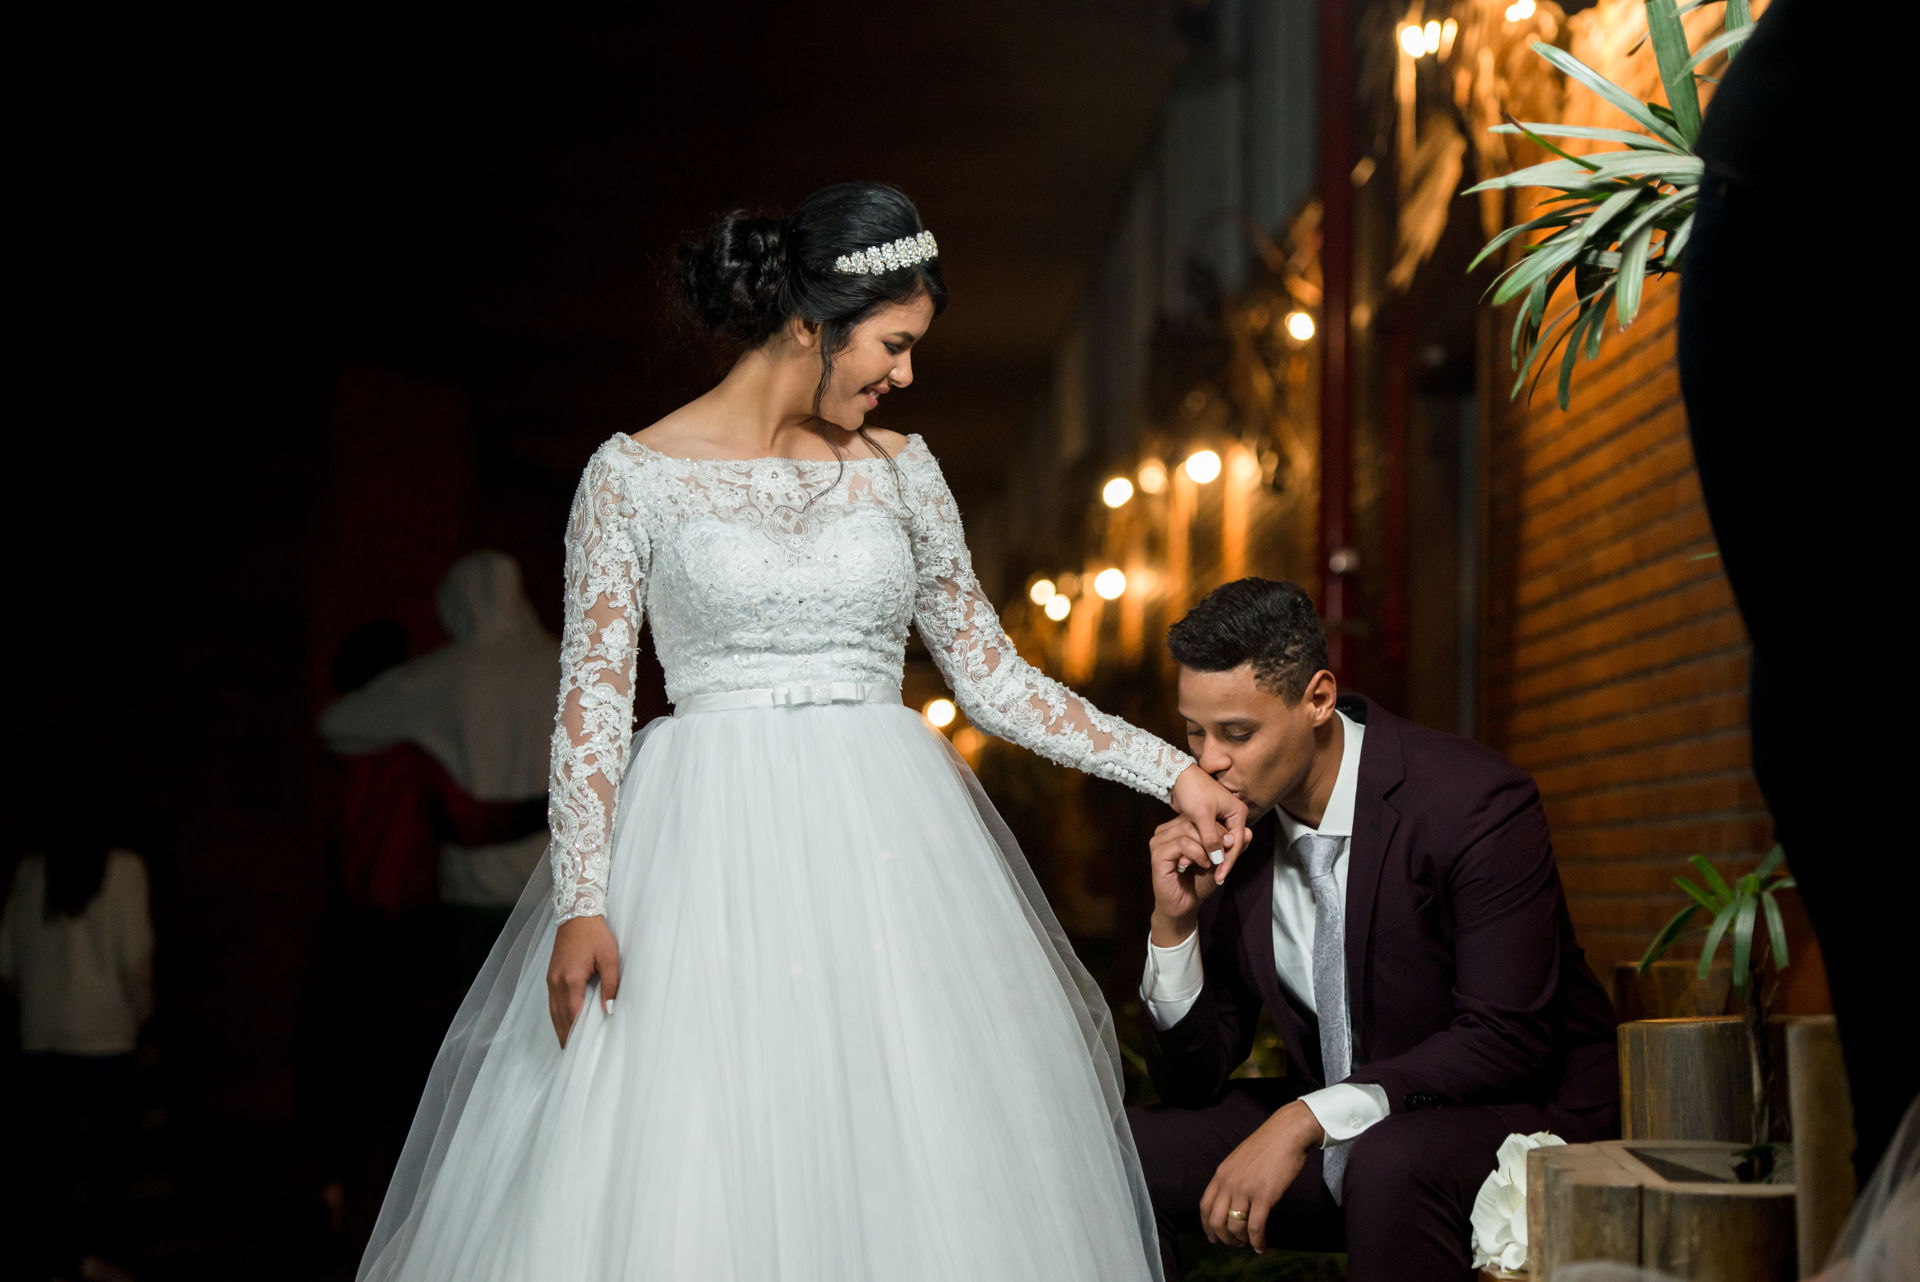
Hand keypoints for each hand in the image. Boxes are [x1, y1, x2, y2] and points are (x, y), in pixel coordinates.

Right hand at [547, 915, 619, 1048]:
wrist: (577, 913)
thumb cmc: (596, 935)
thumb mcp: (610, 958)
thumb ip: (611, 985)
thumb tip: (608, 1010)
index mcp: (571, 980)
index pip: (574, 1015)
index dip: (578, 1034)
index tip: (583, 1051)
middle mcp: (556, 983)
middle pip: (560, 1018)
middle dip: (567, 1037)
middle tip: (574, 1056)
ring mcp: (550, 980)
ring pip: (553, 1012)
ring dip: (560, 1029)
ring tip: (568, 1046)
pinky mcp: (550, 976)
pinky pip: (552, 1002)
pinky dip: (557, 1016)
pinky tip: (563, 1024)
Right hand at [1148, 816, 1221, 937]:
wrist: (1184, 906)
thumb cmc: (1198, 883)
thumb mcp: (1219, 861)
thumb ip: (1231, 847)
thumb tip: (1249, 832)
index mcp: (1176, 829)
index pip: (1198, 816)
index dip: (1218, 827)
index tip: (1231, 843)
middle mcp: (1164, 832)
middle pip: (1193, 820)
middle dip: (1215, 836)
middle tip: (1225, 853)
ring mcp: (1159, 842)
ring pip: (1188, 829)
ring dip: (1207, 845)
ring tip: (1214, 861)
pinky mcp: (1158, 855)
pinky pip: (1182, 844)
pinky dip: (1198, 853)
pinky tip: (1204, 864)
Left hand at [1169, 764, 1251, 886]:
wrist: (1178, 776)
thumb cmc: (1193, 791)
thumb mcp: (1202, 816)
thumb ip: (1211, 838)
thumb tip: (1219, 859)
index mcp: (1238, 812)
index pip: (1236, 843)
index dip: (1228, 861)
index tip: (1220, 877)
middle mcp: (1233, 816)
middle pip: (1230, 845)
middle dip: (1221, 861)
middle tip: (1215, 879)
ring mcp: (1222, 818)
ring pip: (1220, 843)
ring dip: (1212, 856)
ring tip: (1203, 870)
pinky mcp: (1210, 820)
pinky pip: (1211, 839)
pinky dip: (1205, 848)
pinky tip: (1198, 860)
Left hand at [1200, 1101, 1322, 1252]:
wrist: (1287, 1133)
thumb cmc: (1267, 1146)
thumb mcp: (1239, 1160)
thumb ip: (1232, 1178)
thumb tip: (1232, 1200)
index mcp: (1221, 1173)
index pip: (1205, 1206)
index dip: (1207, 1226)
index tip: (1213, 1237)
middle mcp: (1229, 1182)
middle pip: (1216, 1221)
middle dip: (1224, 1238)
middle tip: (1235, 1244)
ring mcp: (1245, 1189)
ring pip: (1235, 1227)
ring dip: (1241, 1241)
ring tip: (1249, 1243)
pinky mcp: (1264, 1195)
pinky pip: (1255, 1227)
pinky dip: (1257, 1241)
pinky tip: (1261, 1246)